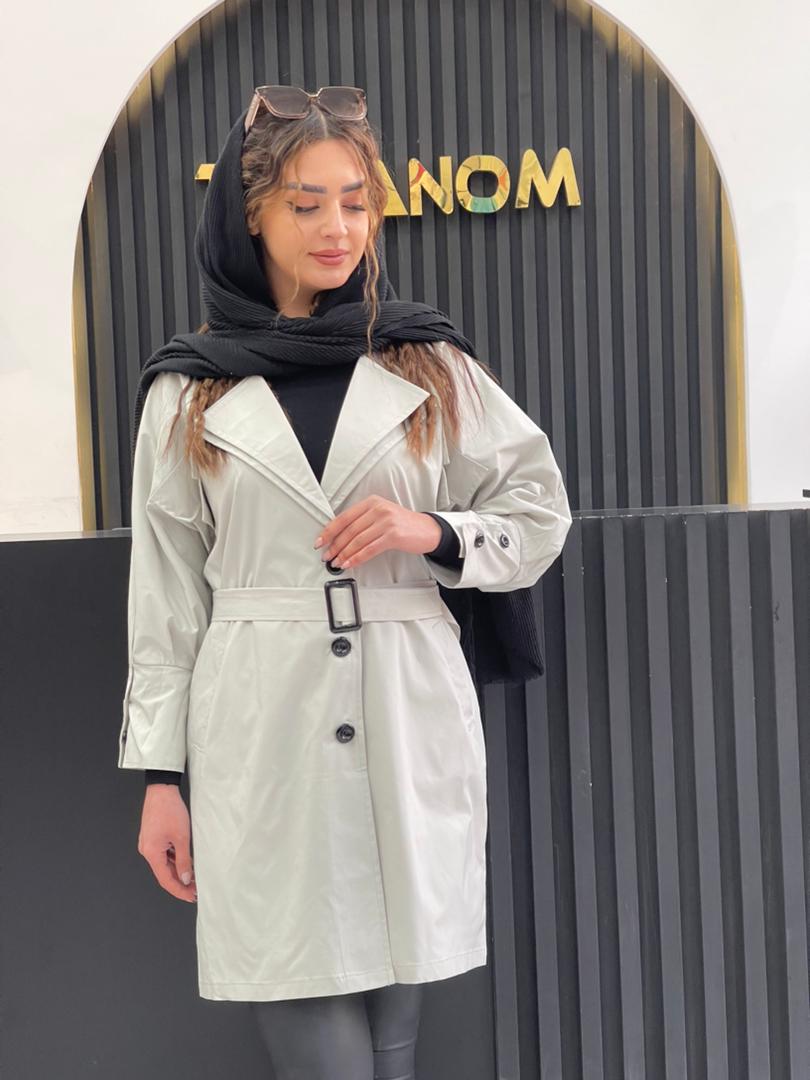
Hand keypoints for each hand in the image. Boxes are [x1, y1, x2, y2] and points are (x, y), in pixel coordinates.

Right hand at [138, 784, 196, 902]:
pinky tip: (187, 863)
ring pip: (164, 864)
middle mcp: (147, 851)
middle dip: (180, 883)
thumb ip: (184, 860)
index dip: (179, 890)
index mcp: (151, 853)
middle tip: (195, 890)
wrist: (161, 789)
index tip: (191, 896)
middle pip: (164, 873)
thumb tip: (186, 879)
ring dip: (178, 872)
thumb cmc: (170, 810)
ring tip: (194, 878)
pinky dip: (175, 861)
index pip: (166, 880)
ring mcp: (149, 844)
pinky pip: (164, 854)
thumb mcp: (181, 837)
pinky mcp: (153, 838)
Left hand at [313, 495, 442, 569]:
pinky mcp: (393, 535)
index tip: (320, 542)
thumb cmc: (403, 525)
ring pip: (357, 540)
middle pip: (349, 530)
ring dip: (344, 554)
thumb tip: (339, 538)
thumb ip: (362, 522)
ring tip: (336, 563)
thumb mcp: (381, 516)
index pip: (344, 517)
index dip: (329, 531)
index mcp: (372, 502)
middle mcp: (378, 509)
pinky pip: (369, 549)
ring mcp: (386, 521)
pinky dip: (357, 558)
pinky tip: (350, 563)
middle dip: (334, 545)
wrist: (427, 530)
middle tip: (326, 556)